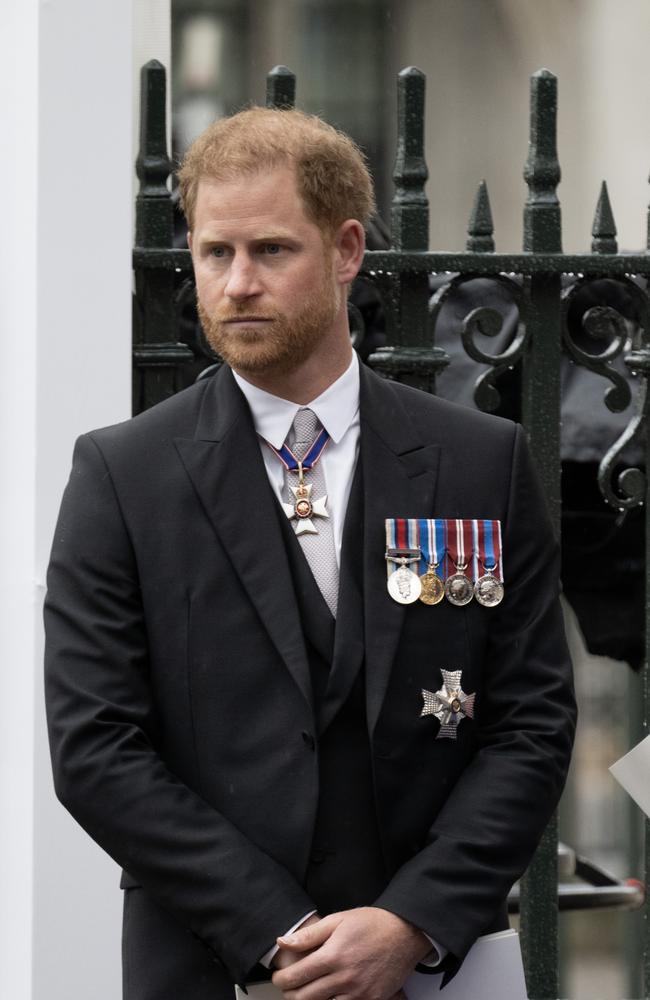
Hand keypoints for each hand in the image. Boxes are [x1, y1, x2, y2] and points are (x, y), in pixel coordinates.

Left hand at [271, 906, 430, 999]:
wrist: (405, 933)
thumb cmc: (372, 923)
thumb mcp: (338, 920)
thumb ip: (309, 935)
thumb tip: (283, 941)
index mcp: (333, 956)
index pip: (296, 976)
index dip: (281, 980)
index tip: (279, 977)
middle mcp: (344, 978)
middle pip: (305, 998)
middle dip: (291, 994)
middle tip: (290, 987)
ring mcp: (358, 993)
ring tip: (309, 989)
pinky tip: (330, 993)